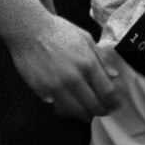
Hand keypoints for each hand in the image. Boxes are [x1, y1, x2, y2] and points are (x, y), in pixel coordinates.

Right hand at [4, 14, 121, 119]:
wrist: (29, 30)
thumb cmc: (58, 31)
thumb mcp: (85, 38)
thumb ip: (101, 59)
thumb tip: (114, 76)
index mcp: (88, 63)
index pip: (107, 92)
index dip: (114, 102)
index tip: (115, 105)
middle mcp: (74, 78)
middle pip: (93, 106)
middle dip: (101, 111)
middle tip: (103, 111)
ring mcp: (57, 86)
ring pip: (76, 111)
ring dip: (84, 114)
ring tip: (87, 112)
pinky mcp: (43, 91)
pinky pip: (59, 107)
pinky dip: (66, 110)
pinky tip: (68, 106)